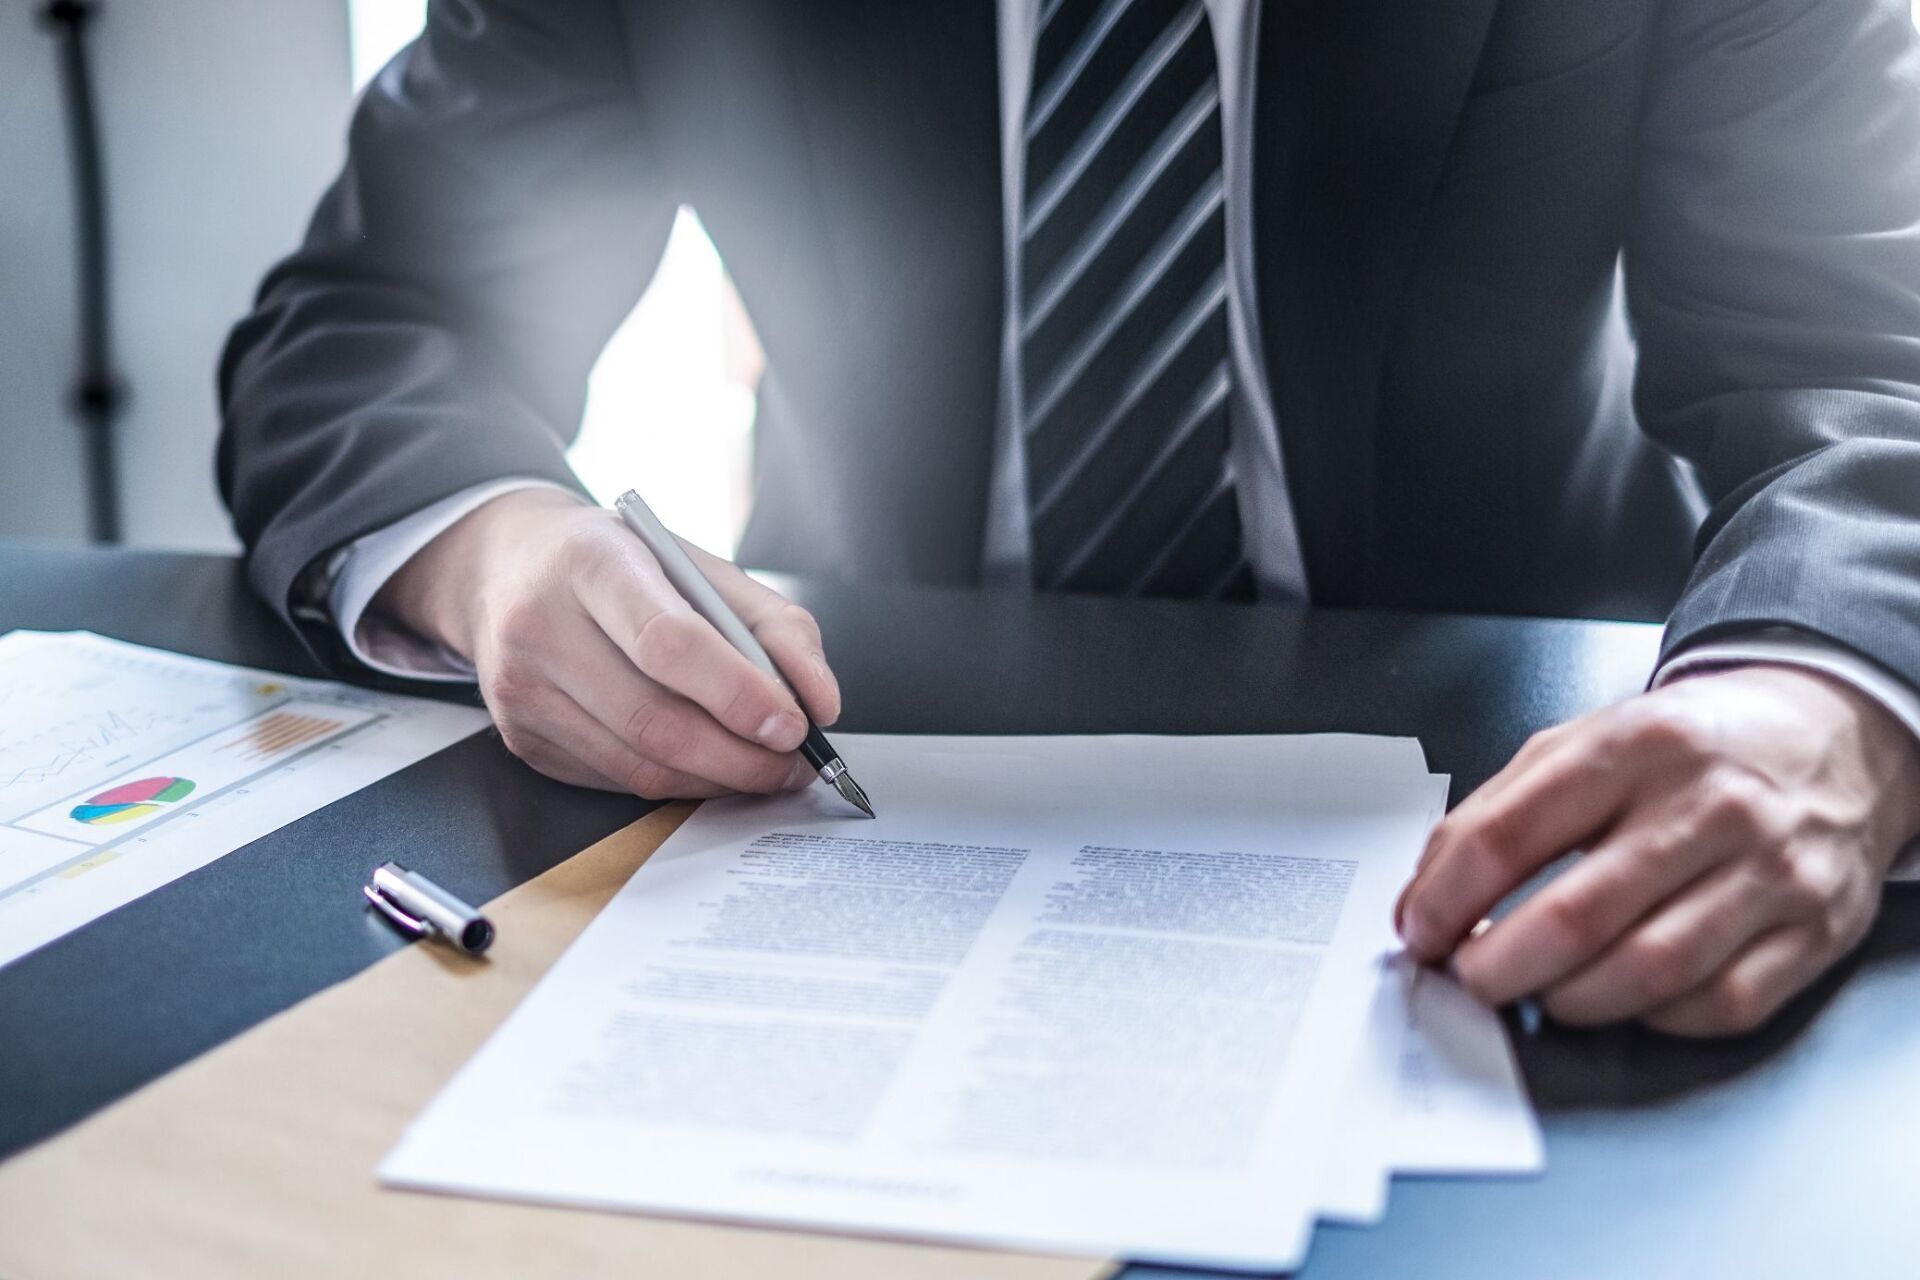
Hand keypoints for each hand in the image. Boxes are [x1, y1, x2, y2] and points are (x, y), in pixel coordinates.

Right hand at [371, 487, 840, 798]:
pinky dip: (676, 782)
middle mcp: (541, 625)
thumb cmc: (620, 565)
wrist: (509, 568)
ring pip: (637, 765)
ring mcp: (522, 689)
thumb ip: (774, 625)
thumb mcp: (699, 566)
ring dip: (716, 779)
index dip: (737, 693)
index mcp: (592, 562)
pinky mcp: (522, 738)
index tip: (793, 724)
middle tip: (794, 762)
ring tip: (764, 768)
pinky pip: (616, 780)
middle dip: (740, 757)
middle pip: (653, 720)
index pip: (667, 642)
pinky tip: (708, 765)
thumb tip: (820, 701)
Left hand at [1395, 665, 1919, 1035]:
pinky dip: (1655, 1017)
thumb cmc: (1685, 749)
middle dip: (1497, 966)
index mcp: (1633, 747)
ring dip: (1568, 999)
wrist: (1827, 735)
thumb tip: (1424, 898)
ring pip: (1645, 972)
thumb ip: (1494, 812)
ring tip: (1541, 989)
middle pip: (1572, 919)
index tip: (1419, 933)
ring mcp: (1767, 872)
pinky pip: (1717, 1005)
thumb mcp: (1581, 743)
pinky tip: (1628, 996)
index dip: (1445, 900)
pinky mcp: (1812, 931)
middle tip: (1471, 977)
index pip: (1507, 837)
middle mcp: (1707, 807)